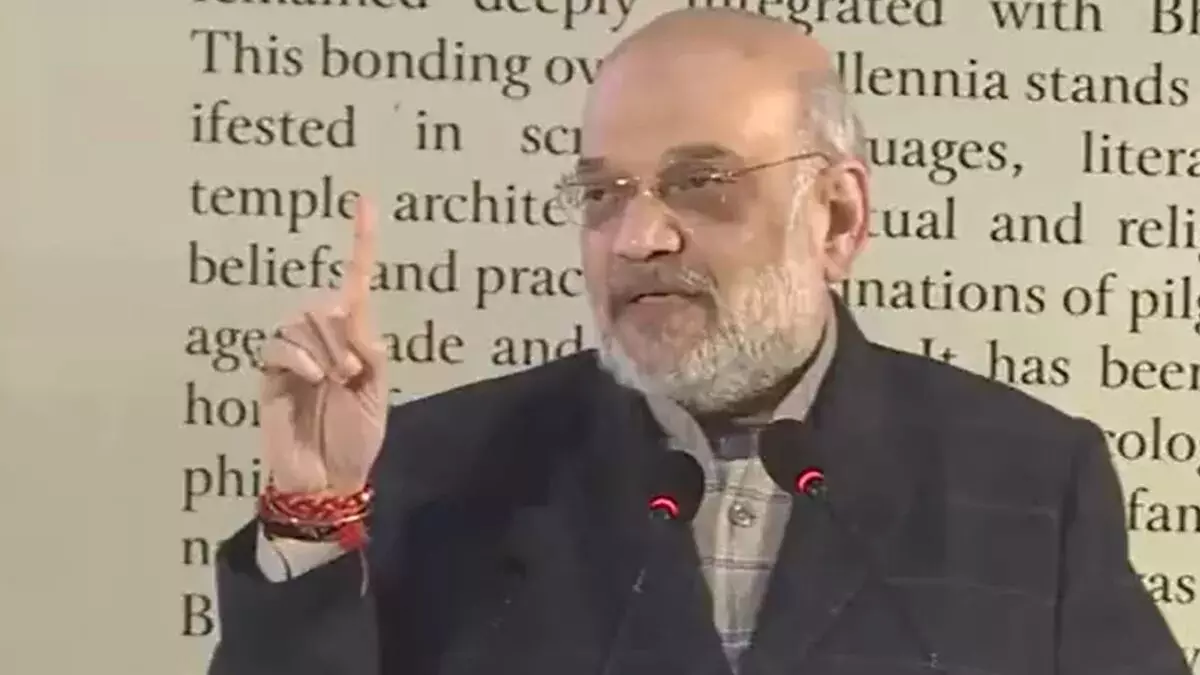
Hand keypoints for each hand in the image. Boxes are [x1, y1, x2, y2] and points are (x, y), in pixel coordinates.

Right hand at [259, 198, 385, 494]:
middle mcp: (322, 339)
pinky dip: (300, 357)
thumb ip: (371, 352)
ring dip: (325, 350)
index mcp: (354, 339)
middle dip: (343, 336)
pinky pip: (280, 344)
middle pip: (327, 303)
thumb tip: (350, 313)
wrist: (326, 480)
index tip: (365, 200)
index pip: (356, 281)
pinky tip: (313, 379)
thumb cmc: (355, 439)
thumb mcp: (378, 394)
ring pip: (304, 321)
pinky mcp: (270, 373)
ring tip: (334, 384)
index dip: (361, 242)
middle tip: (351, 375)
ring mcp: (294, 355)